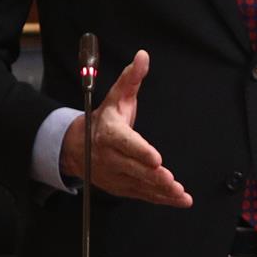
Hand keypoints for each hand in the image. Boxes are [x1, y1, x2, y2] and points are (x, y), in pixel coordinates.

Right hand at [59, 49, 192, 206]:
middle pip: (133, 168)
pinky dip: (160, 199)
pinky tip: (179, 200)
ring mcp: (114, 174)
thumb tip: (143, 56)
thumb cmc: (104, 120)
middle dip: (153, 176)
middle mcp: (110, 157)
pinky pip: (141, 194)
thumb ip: (132, 78)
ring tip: (180, 194)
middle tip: (172, 181)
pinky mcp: (120, 186)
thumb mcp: (116, 97)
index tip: (156, 158)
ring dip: (159, 191)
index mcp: (109, 134)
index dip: (140, 152)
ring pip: (138, 185)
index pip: (125, 144)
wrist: (76, 147)